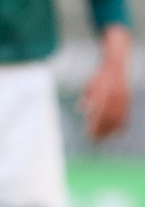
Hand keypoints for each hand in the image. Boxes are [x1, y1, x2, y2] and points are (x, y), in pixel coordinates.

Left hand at [78, 25, 131, 140]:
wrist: (116, 65)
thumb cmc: (100, 77)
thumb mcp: (89, 85)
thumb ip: (86, 97)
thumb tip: (79, 109)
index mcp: (102, 94)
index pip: (97, 114)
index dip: (94, 126)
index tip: (88, 135)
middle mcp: (113, 97)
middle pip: (107, 119)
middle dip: (101, 131)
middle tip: (94, 141)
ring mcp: (121, 99)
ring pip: (116, 119)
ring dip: (109, 131)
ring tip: (102, 139)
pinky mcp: (127, 100)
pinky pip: (125, 115)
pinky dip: (121, 125)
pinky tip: (115, 133)